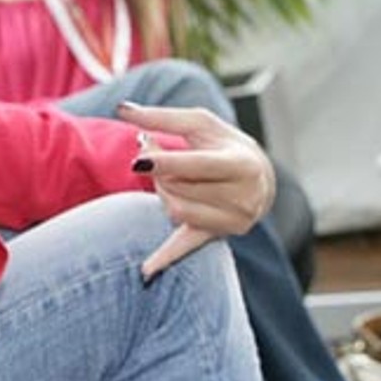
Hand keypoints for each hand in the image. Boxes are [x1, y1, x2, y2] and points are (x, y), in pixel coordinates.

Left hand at [120, 100, 276, 280]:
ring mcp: (231, 221)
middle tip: (151, 151)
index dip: (167, 163)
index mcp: (243, 165)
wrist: (258, 176)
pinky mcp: (215, 236)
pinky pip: (185, 247)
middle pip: (180, 187)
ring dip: (160, 190)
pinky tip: (145, 271)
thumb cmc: (223, 143)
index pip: (199, 166)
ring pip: (174, 208)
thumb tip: (123, 109)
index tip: (138, 161)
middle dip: (158, 170)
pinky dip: (165, 258)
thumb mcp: (200, 124)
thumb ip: (162, 118)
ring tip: (166, 175)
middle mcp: (244, 198)